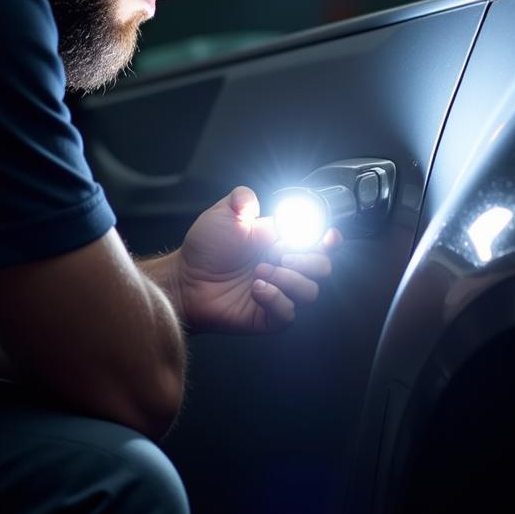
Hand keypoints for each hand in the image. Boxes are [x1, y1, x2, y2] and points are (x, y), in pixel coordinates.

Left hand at [173, 186, 341, 334]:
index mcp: (282, 241)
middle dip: (308, 259)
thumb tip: (252, 197)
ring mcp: (279, 292)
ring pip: (311, 292)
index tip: (325, 236)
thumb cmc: (205, 249)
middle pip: (323, 267)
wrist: (185, 279)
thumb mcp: (222, 214)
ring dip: (289, 279)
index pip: (320, 240)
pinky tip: (257, 289)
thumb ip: (240, 199)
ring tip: (260, 271)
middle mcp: (285, 267)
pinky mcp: (268, 316)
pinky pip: (288, 314)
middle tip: (279, 254)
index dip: (329, 239)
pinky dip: (276, 300)